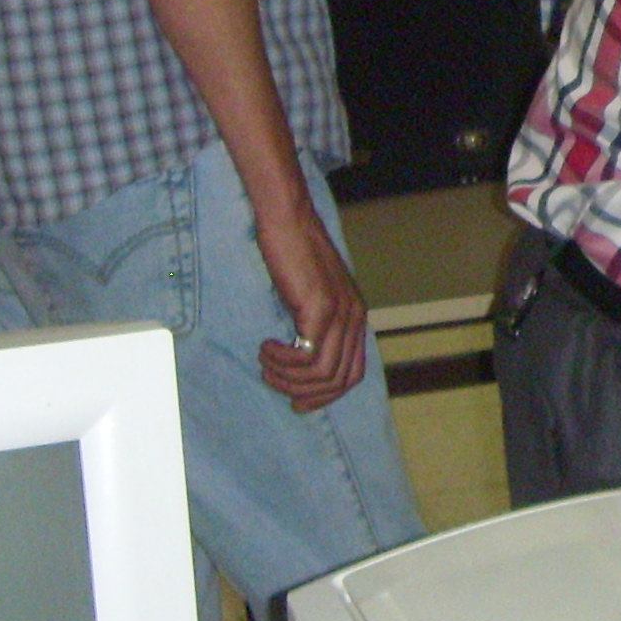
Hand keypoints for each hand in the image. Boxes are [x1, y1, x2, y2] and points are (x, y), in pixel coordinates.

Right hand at [252, 199, 371, 410]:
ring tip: (265, 361)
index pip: (352, 375)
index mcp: (354, 317)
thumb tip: (301, 361)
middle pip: (339, 381)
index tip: (296, 401)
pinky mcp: (321, 308)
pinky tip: (266, 346)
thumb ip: (314, 325)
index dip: (325, 396)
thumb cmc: (291, 254)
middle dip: (303, 393)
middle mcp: (354, 318)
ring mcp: (340, 313)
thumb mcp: (309, 296)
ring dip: (287, 378)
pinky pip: (309, 357)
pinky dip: (283, 361)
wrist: (287, 219)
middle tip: (273, 382)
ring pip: (323, 375)